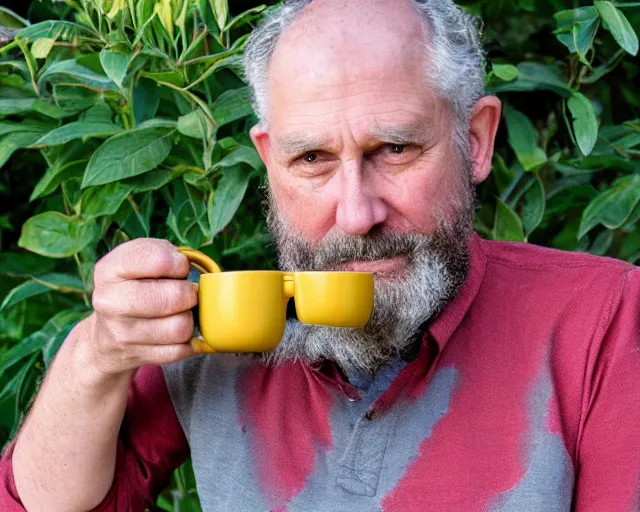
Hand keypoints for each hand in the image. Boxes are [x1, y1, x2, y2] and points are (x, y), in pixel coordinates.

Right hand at [81, 238, 197, 375]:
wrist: (105, 335)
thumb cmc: (134, 288)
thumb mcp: (139, 262)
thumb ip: (165, 256)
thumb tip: (197, 273)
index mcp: (110, 269)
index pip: (159, 260)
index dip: (180, 264)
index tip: (180, 269)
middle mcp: (111, 300)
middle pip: (174, 297)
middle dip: (189, 294)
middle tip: (185, 294)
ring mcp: (121, 332)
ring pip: (180, 327)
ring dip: (188, 320)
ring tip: (179, 314)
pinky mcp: (135, 356)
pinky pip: (180, 350)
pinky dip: (186, 343)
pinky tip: (175, 334)